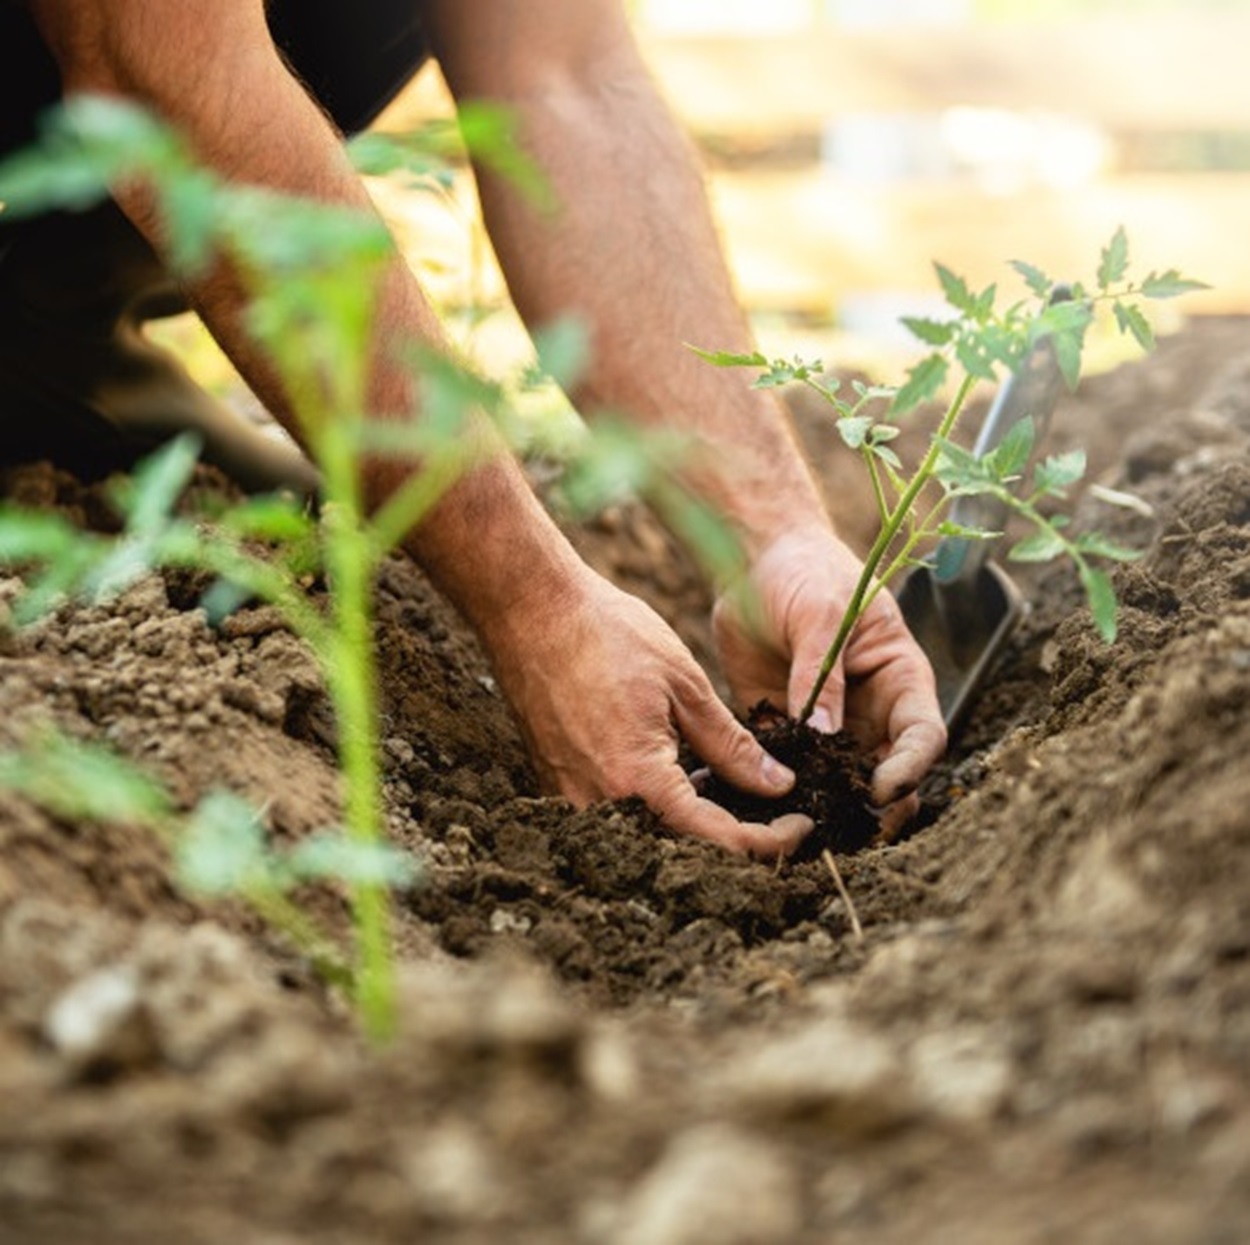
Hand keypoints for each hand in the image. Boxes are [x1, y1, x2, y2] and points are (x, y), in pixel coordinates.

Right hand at [480, 564, 812, 856]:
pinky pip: (619, 814)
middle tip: (775, 812)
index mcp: (639, 781)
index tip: (803, 824)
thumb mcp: (686, 686)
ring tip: (729, 783)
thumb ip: (733, 746)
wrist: (530, 610)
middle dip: (737, 838)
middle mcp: (601, 804)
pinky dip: (658, 804)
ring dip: (696, 822)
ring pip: (650, 836)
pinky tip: (681, 769)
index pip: (720, 841)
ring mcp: (572, 798)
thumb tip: (778, 786)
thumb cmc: (608, 635)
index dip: (771, 842)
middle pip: (683, 850)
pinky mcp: (558, 783)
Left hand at [713, 527, 946, 826]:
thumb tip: (824, 737)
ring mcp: (828, 725)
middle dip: (874, 806)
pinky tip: (754, 807)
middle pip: (887, 773)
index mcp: (898, 678)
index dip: (910, 768)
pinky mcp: (785, 729)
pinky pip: (787, 769)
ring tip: (801, 829)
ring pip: (839, 782)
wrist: (754, 559)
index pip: (923, 735)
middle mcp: (870, 710)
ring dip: (825, 806)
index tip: (881, 789)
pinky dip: (776, 789)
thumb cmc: (804, 572)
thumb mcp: (820, 614)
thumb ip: (822, 674)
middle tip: (846, 829)